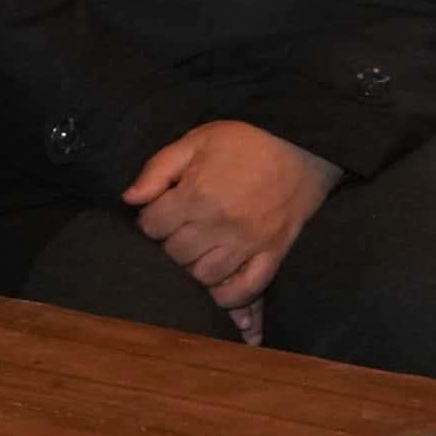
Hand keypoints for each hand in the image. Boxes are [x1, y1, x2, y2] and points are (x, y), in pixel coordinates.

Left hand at [119, 124, 332, 317]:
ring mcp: (247, 242)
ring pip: (204, 277)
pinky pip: (245, 288)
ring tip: (197, 255)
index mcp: (197, 193)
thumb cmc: (248, 142)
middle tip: (179, 234)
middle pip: (175, 255)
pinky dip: (228, 296)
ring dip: (194, 270)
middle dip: (170, 246)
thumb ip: (158, 168)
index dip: (150, 221)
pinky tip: (218, 286)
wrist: (305, 147)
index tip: (160, 215)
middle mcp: (219, 222)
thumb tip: (129, 199)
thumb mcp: (198, 140)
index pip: (152, 227)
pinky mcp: (272, 253)